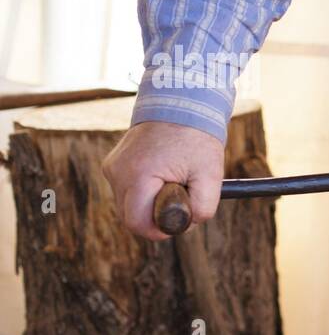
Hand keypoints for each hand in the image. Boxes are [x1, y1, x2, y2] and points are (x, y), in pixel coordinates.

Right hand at [102, 121, 224, 239]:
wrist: (181, 104)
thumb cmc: (197, 139)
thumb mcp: (211, 176)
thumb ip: (203, 207)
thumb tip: (188, 223)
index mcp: (137, 176)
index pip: (137, 223)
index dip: (159, 230)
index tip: (179, 222)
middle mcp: (117, 172)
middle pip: (130, 217)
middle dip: (156, 217)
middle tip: (182, 201)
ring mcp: (112, 167)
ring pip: (128, 205)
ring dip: (150, 203)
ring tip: (173, 182)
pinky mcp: (113, 163)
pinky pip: (127, 190)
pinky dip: (144, 191)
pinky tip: (162, 176)